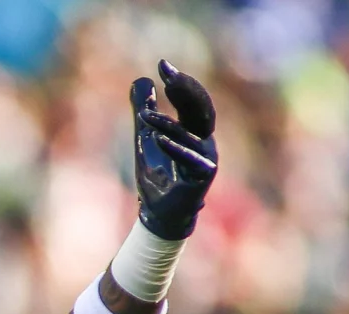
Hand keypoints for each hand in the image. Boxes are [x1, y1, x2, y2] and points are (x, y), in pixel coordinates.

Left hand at [131, 60, 218, 238]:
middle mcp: (204, 140)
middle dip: (185, 89)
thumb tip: (141, 81)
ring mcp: (206, 157)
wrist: (158, 213)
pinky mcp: (203, 175)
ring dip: (166, 124)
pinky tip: (157, 137)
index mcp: (193, 129)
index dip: (179, 82)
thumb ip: (145, 112)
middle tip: (167, 73)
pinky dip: (174, 147)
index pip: (189, 100)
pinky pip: (189, 158)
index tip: (162, 65)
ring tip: (144, 116)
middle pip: (199, 108)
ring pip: (190, 134)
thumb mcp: (145, 138)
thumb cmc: (156, 177)